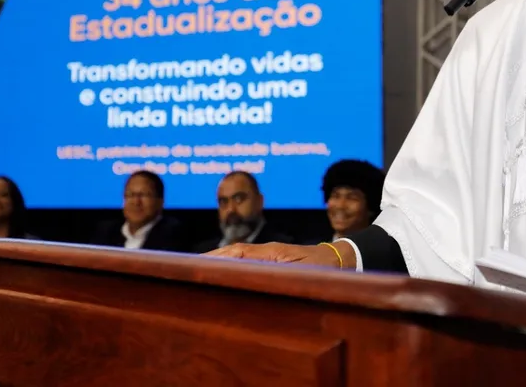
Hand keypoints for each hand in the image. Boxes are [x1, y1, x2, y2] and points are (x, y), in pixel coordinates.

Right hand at [206, 241, 354, 268]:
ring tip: (196, 271)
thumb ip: (283, 274)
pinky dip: (229, 265)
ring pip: (237, 256)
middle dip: (210, 260)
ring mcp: (269, 254)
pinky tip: (220, 274)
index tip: (197, 264)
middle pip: (232, 253)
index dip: (217, 259)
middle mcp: (268, 251)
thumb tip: (259, 275)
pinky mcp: (272, 260)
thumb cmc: (324, 269)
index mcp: (272, 252)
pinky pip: (245, 261)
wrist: (340, 259)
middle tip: (186, 268)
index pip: (238, 253)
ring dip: (218, 262)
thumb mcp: (304, 274)